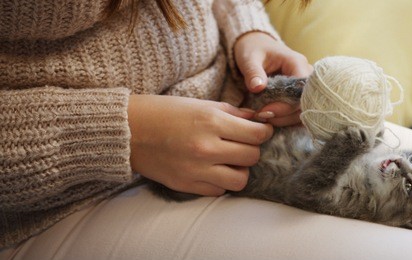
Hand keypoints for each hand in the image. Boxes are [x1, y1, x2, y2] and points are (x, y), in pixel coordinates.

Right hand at [128, 95, 273, 195]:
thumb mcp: (200, 104)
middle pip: (252, 157)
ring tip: (230, 161)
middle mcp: (206, 148)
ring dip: (240, 170)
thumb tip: (257, 121)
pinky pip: (219, 191)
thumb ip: (232, 113)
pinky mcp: (186, 185)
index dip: (264, 132)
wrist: (128, 131)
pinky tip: (213, 169)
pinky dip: (221, 182)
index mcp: (211, 122)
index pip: (257, 135)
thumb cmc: (164, 112)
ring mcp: (196, 170)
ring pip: (240, 180)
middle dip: (252, 149)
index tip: (260, 131)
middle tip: (243, 144)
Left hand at [234, 32, 312, 126]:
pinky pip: (296, 112)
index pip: (301, 90)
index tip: (264, 111)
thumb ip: (253, 72)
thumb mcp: (249, 58)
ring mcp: (303, 88)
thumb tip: (257, 87)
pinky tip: (268, 118)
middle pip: (303, 104)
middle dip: (283, 115)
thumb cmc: (254, 49)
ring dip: (283, 119)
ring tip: (262, 117)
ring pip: (301, 111)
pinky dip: (283, 119)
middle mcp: (305, 76)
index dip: (285, 105)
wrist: (256, 47)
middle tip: (261, 116)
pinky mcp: (297, 96)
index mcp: (297, 63)